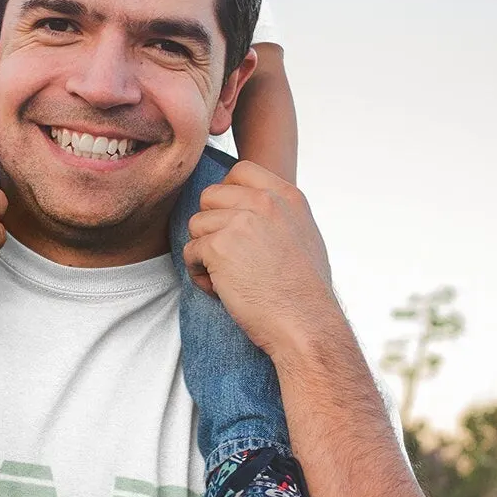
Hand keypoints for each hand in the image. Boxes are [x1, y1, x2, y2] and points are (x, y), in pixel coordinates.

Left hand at [183, 161, 335, 358]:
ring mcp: (240, 221)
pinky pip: (190, 252)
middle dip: (211, 227)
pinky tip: (222, 291)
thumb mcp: (303, 236)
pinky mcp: (219, 246)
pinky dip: (199, 274)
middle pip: (210, 196)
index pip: (241, 171)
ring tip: (228, 279)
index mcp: (287, 196)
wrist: (305, 324)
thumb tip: (248, 207)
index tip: (232, 223)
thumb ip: (277, 215)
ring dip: (204, 253)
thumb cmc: (305, 292)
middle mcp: (264, 202)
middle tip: (229, 257)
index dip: (227, 195)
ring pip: (196, 225)